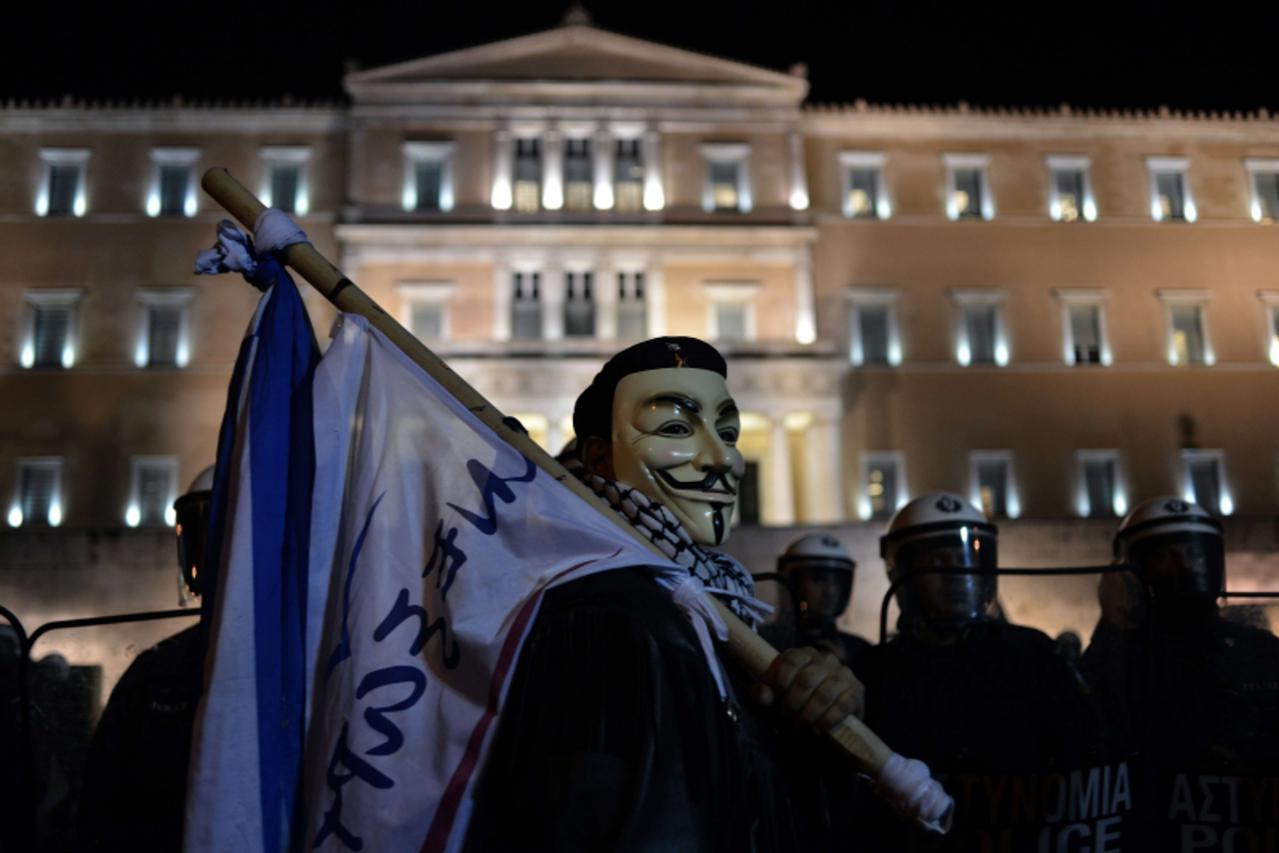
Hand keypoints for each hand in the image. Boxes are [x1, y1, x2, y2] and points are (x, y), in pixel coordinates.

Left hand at [750, 647, 864, 731]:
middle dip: (792, 705)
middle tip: (785, 721)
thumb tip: (762, 694)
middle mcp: (824, 659)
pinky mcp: (856, 690)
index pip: (790, 661)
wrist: (821, 718)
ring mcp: (843, 673)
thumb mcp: (771, 699)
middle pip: (806, 680)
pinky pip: (842, 706)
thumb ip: (762, 695)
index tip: (771, 704)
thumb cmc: (791, 704)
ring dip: (807, 717)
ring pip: (824, 695)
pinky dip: (826, 722)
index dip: (778, 684)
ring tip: (798, 729)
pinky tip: (816, 731)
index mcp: (801, 654)